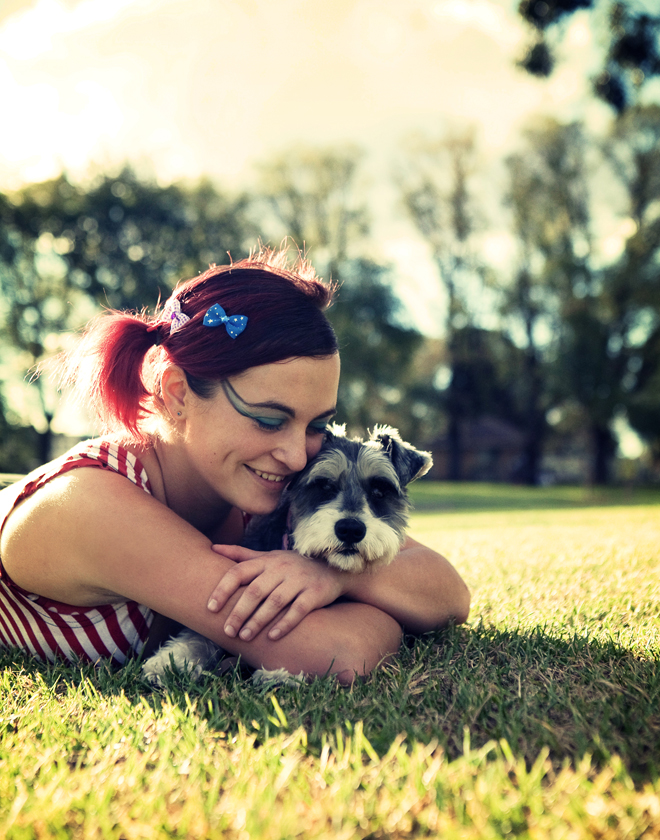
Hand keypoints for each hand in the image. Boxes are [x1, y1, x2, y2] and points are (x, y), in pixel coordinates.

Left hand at [207, 545, 348, 641]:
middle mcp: (281, 568)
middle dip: (239, 612)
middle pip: (255, 590)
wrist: (332, 568)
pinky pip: (299, 610)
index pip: (239, 572)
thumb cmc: (292, 566)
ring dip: (258, 621)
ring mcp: (299, 580)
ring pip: (275, 602)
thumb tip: (212, 548)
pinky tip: (272, 637)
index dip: (223, 590)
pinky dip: (285, 624)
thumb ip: (241, 554)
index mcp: (267, 560)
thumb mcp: (268, 557)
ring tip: (245, 637)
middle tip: (227, 631)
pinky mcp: (315, 593)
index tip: (210, 608)